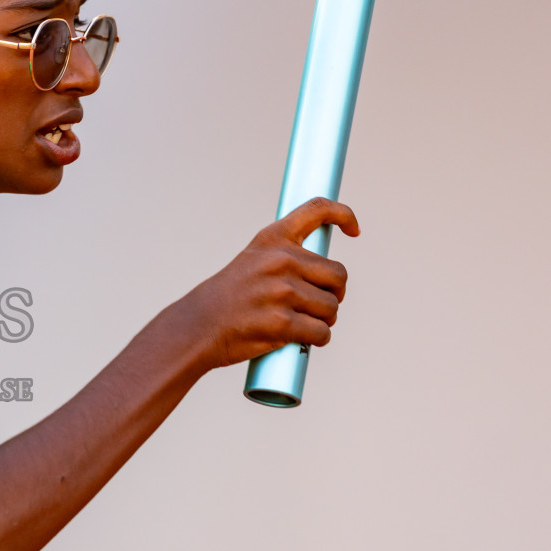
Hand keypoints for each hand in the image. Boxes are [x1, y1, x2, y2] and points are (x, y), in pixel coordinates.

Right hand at [177, 197, 359, 369]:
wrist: (197, 325)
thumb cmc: (228, 297)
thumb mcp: (253, 261)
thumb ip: (285, 257)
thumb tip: (325, 273)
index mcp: (272, 239)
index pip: (317, 211)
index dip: (344, 215)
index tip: (354, 229)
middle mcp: (280, 260)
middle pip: (338, 275)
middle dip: (334, 293)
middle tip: (318, 304)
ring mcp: (282, 292)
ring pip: (332, 308)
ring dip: (324, 320)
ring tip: (303, 323)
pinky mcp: (282, 323)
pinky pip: (321, 332)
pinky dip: (317, 339)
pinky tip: (303, 339)